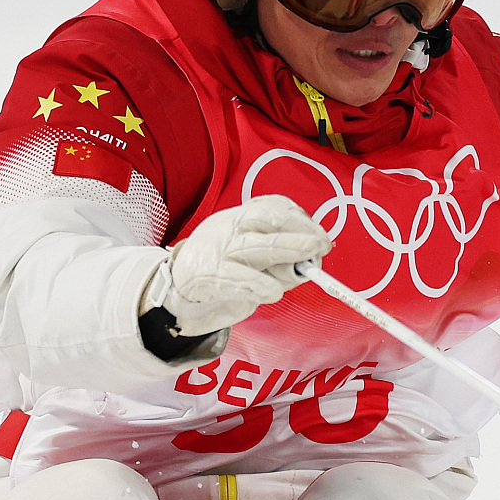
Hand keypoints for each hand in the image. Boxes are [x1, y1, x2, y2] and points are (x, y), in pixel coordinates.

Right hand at [144, 196, 332, 335]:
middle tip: (321, 246)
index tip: (320, 235)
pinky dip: (255, 285)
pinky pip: (235, 279)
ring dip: (283, 254)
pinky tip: (272, 292)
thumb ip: (280, 255)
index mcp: (241, 217)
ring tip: (305, 268)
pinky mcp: (209, 276)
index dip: (300, 219)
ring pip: (253, 247)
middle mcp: (230, 228)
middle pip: (265, 222)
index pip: (273, 207)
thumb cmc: (224, 263)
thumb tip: (312, 263)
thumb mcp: (249, 249)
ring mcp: (219, 251)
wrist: (179, 280)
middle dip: (297, 234)